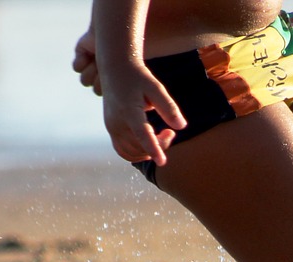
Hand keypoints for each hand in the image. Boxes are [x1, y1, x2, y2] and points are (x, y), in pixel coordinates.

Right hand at [73, 26, 186, 165]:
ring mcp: (111, 128)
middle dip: (159, 145)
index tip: (162, 162)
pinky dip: (137, 153)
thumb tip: (181, 126)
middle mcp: (116, 122)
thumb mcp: (155, 87)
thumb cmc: (138, 77)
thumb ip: (168, 107)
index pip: (142, 135)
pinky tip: (149, 142)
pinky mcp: (111, 130)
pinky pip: (123, 151)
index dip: (153, 148)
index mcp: (129, 110)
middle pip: (139, 146)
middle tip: (170, 132)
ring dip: (148, 151)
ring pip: (131, 153)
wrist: (115, 68)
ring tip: (160, 135)